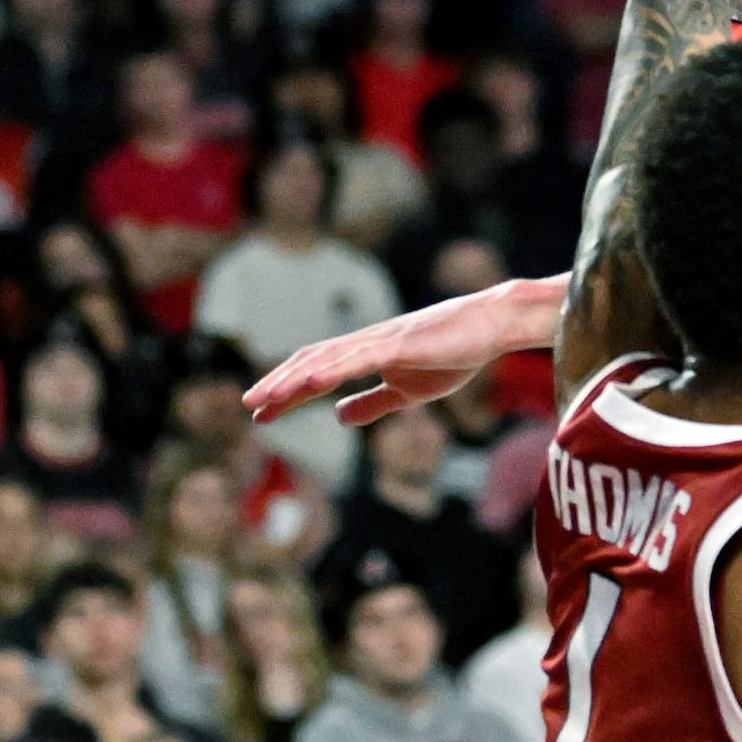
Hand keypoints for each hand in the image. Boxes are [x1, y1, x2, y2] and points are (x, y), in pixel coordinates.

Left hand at [243, 279, 542, 427]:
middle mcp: (366, 342)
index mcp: (367, 354)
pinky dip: (330, 370)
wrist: (492, 325)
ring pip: (327, 359)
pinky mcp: (400, 344)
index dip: (286, 389)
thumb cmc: (455, 353)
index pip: (316, 370)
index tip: (261, 412)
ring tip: (265, 397)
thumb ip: (372, 402)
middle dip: (278, 383)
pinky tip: (311, 383)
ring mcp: (381, 340)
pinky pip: (358, 359)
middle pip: (311, 361)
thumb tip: (337, 417)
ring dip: (293, 379)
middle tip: (249, 406)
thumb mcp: (408, 389)